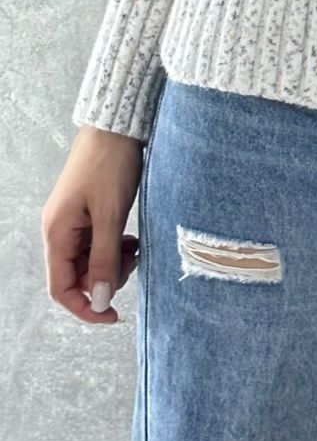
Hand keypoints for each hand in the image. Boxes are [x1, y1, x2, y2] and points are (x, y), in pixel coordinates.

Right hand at [41, 124, 144, 324]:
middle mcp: (60, 230)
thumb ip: (106, 258)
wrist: (116, 125)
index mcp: (57, 233)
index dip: (86, 307)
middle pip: (78, 276)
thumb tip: (101, 300)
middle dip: (106, 278)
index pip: (61, 288)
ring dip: (113, 261)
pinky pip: (98, 243)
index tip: (113, 315)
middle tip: (132, 261)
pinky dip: (115, 246)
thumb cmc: (110, 163)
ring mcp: (74, 221)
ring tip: (134, 246)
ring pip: (91, 260)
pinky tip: (131, 238)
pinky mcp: (89, 212)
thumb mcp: (111, 214)